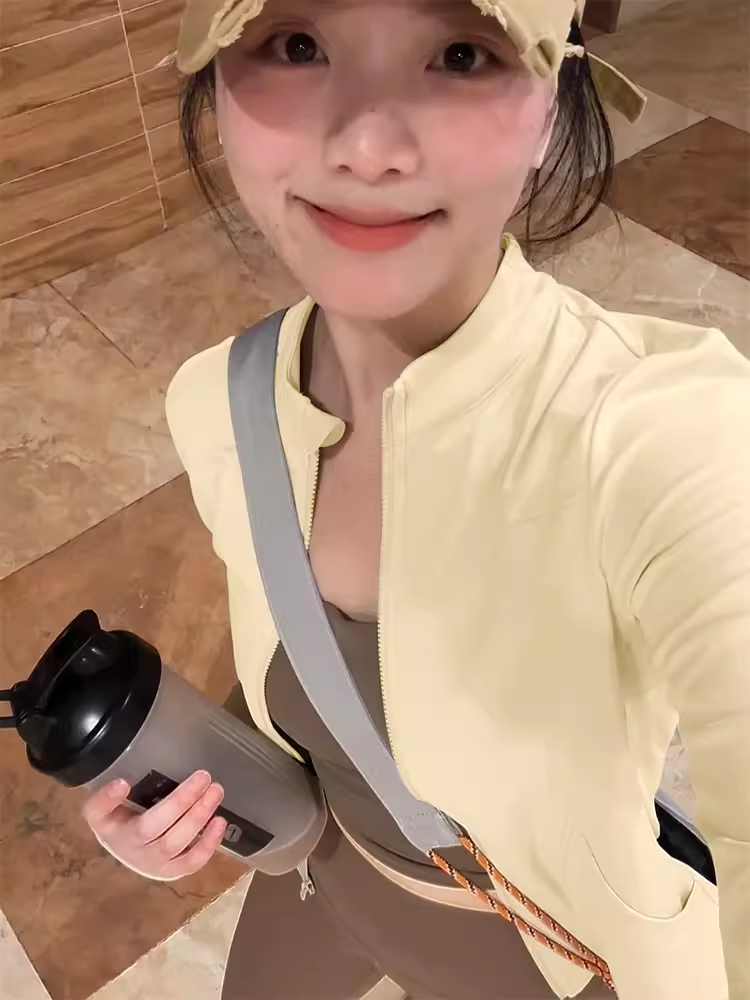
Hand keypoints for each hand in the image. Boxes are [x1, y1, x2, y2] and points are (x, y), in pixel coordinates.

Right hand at [82, 771, 227, 879]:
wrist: (118, 847)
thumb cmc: (114, 822)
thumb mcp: (99, 811)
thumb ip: (104, 799)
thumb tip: (122, 784)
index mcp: (120, 838)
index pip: (143, 826)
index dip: (157, 805)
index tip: (141, 781)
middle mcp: (139, 856)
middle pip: (167, 837)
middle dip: (187, 805)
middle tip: (205, 777)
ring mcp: (157, 866)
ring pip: (182, 847)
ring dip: (201, 818)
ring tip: (216, 792)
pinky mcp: (173, 870)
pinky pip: (193, 862)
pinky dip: (210, 844)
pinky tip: (220, 821)